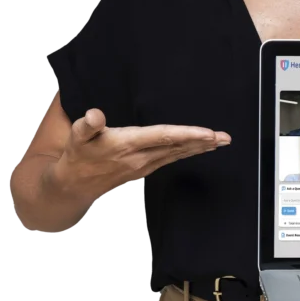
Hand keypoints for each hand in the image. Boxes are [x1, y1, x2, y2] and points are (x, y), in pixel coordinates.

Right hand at [51, 108, 231, 200]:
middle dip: (203, 142)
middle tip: (226, 138)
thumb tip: (94, 115)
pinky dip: (187, 152)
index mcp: (128, 145)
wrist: (73, 186)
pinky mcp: (144, 169)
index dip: (187, 134)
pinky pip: (171, 158)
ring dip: (200, 148)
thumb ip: (87, 124)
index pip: (163, 137)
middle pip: (177, 147)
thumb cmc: (77, 156)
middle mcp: (140, 157)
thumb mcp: (76, 136)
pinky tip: (198, 149)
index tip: (208, 133)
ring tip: (220, 142)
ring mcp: (144, 165)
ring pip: (177, 154)